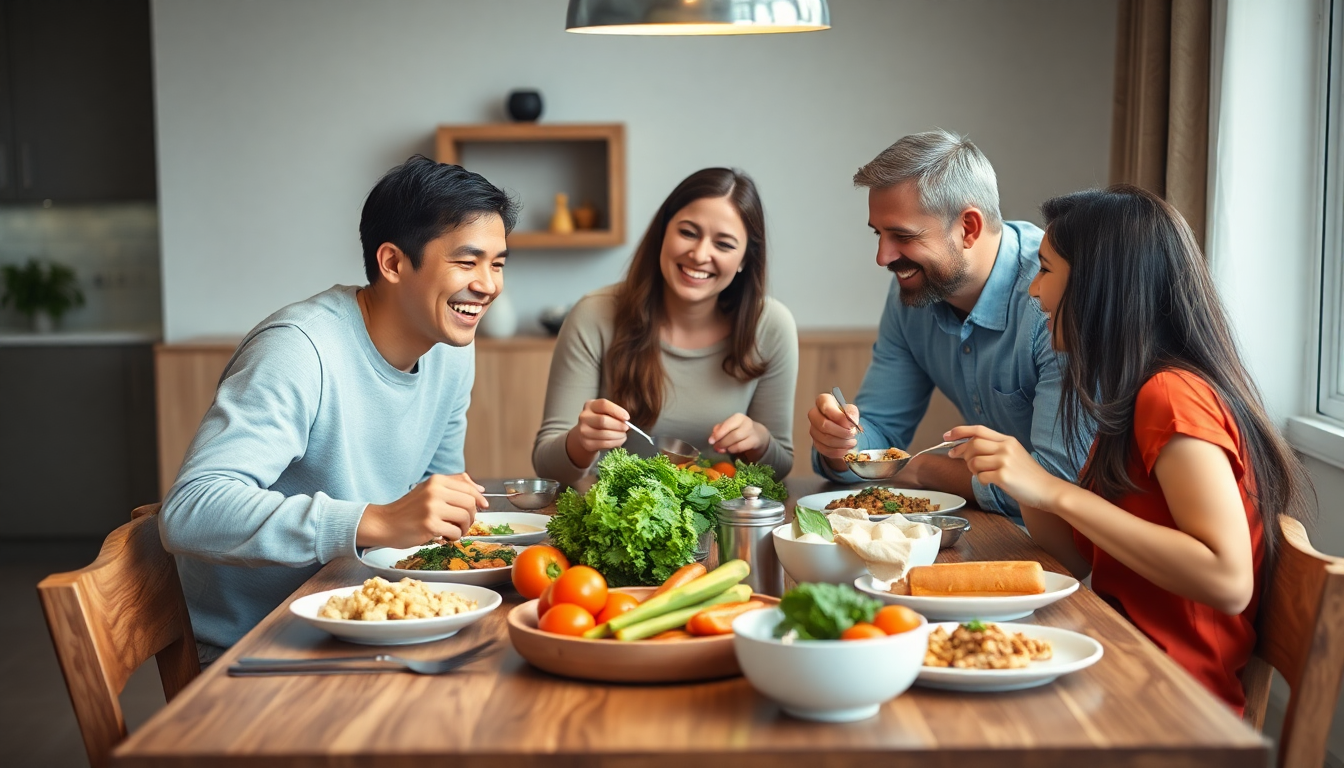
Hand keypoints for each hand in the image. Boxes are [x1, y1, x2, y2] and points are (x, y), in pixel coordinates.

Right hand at [356, 473, 486, 548]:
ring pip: (465, 518)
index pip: (468, 487)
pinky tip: (444, 537)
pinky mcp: (429, 524)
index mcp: (436, 481)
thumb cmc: (408, 509)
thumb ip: (453, 485)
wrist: (385, 523)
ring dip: (464, 529)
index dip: (479, 499)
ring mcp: (432, 508)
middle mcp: (435, 491)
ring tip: (454, 531)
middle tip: (463, 524)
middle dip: (472, 516)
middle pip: (470, 503)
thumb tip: (480, 490)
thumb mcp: (428, 489)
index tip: (484, 506)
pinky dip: (453, 537)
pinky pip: (455, 532)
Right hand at [565, 399, 630, 467]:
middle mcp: (584, 417)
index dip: (617, 411)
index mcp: (590, 405)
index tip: (627, 417)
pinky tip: (619, 440)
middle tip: (626, 428)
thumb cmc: (600, 421)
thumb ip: (615, 413)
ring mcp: (583, 431)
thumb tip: (626, 420)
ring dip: (618, 435)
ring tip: (623, 435)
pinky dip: (615, 443)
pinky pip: (604, 443)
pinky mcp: (587, 443)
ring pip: (605, 434)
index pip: (603, 405)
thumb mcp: (605, 412)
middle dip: (618, 425)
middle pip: (603, 420)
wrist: (586, 434)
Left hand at [708, 413, 770, 460]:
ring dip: (726, 447)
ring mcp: (752, 432)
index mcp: (738, 417)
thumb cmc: (740, 430)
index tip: (711, 441)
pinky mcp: (755, 441)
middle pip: (731, 434)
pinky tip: (730, 450)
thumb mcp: (729, 427)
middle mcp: (747, 423)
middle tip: (716, 448)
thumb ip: (719, 430)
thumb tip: (712, 438)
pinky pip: (741, 447)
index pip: (727, 425)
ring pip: (736, 441)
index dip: (718, 434)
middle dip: (721, 442)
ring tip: (721, 449)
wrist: (758, 435)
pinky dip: (733, 450)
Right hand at [808, 393, 859, 465]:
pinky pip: (825, 449)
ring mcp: (813, 429)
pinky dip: (838, 451)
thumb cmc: (846, 417)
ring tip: (852, 442)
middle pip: (823, 425)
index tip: (850, 424)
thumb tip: (850, 420)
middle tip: (852, 434)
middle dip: (841, 432)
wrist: (843, 429)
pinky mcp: (815, 442)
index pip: (826, 407)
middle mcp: (814, 414)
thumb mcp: (852, 411)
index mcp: (823, 401)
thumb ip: (852, 413)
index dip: (838, 417)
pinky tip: (846, 449)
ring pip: (825, 439)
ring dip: (841, 442)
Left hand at [945, 425, 1067, 510]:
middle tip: (958, 459)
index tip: (946, 436)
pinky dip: (981, 480)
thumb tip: (965, 449)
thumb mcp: (1013, 454)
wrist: (1047, 490)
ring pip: (974, 461)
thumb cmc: (1027, 475)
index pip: (979, 430)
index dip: (959, 431)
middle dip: (961, 452)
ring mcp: (1005, 461)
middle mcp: (1006, 447)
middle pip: (973, 444)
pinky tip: (990, 482)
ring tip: (981, 473)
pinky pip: (981, 477)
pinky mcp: (1004, 476)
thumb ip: (994, 448)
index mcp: (1008, 440)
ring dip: (972, 469)